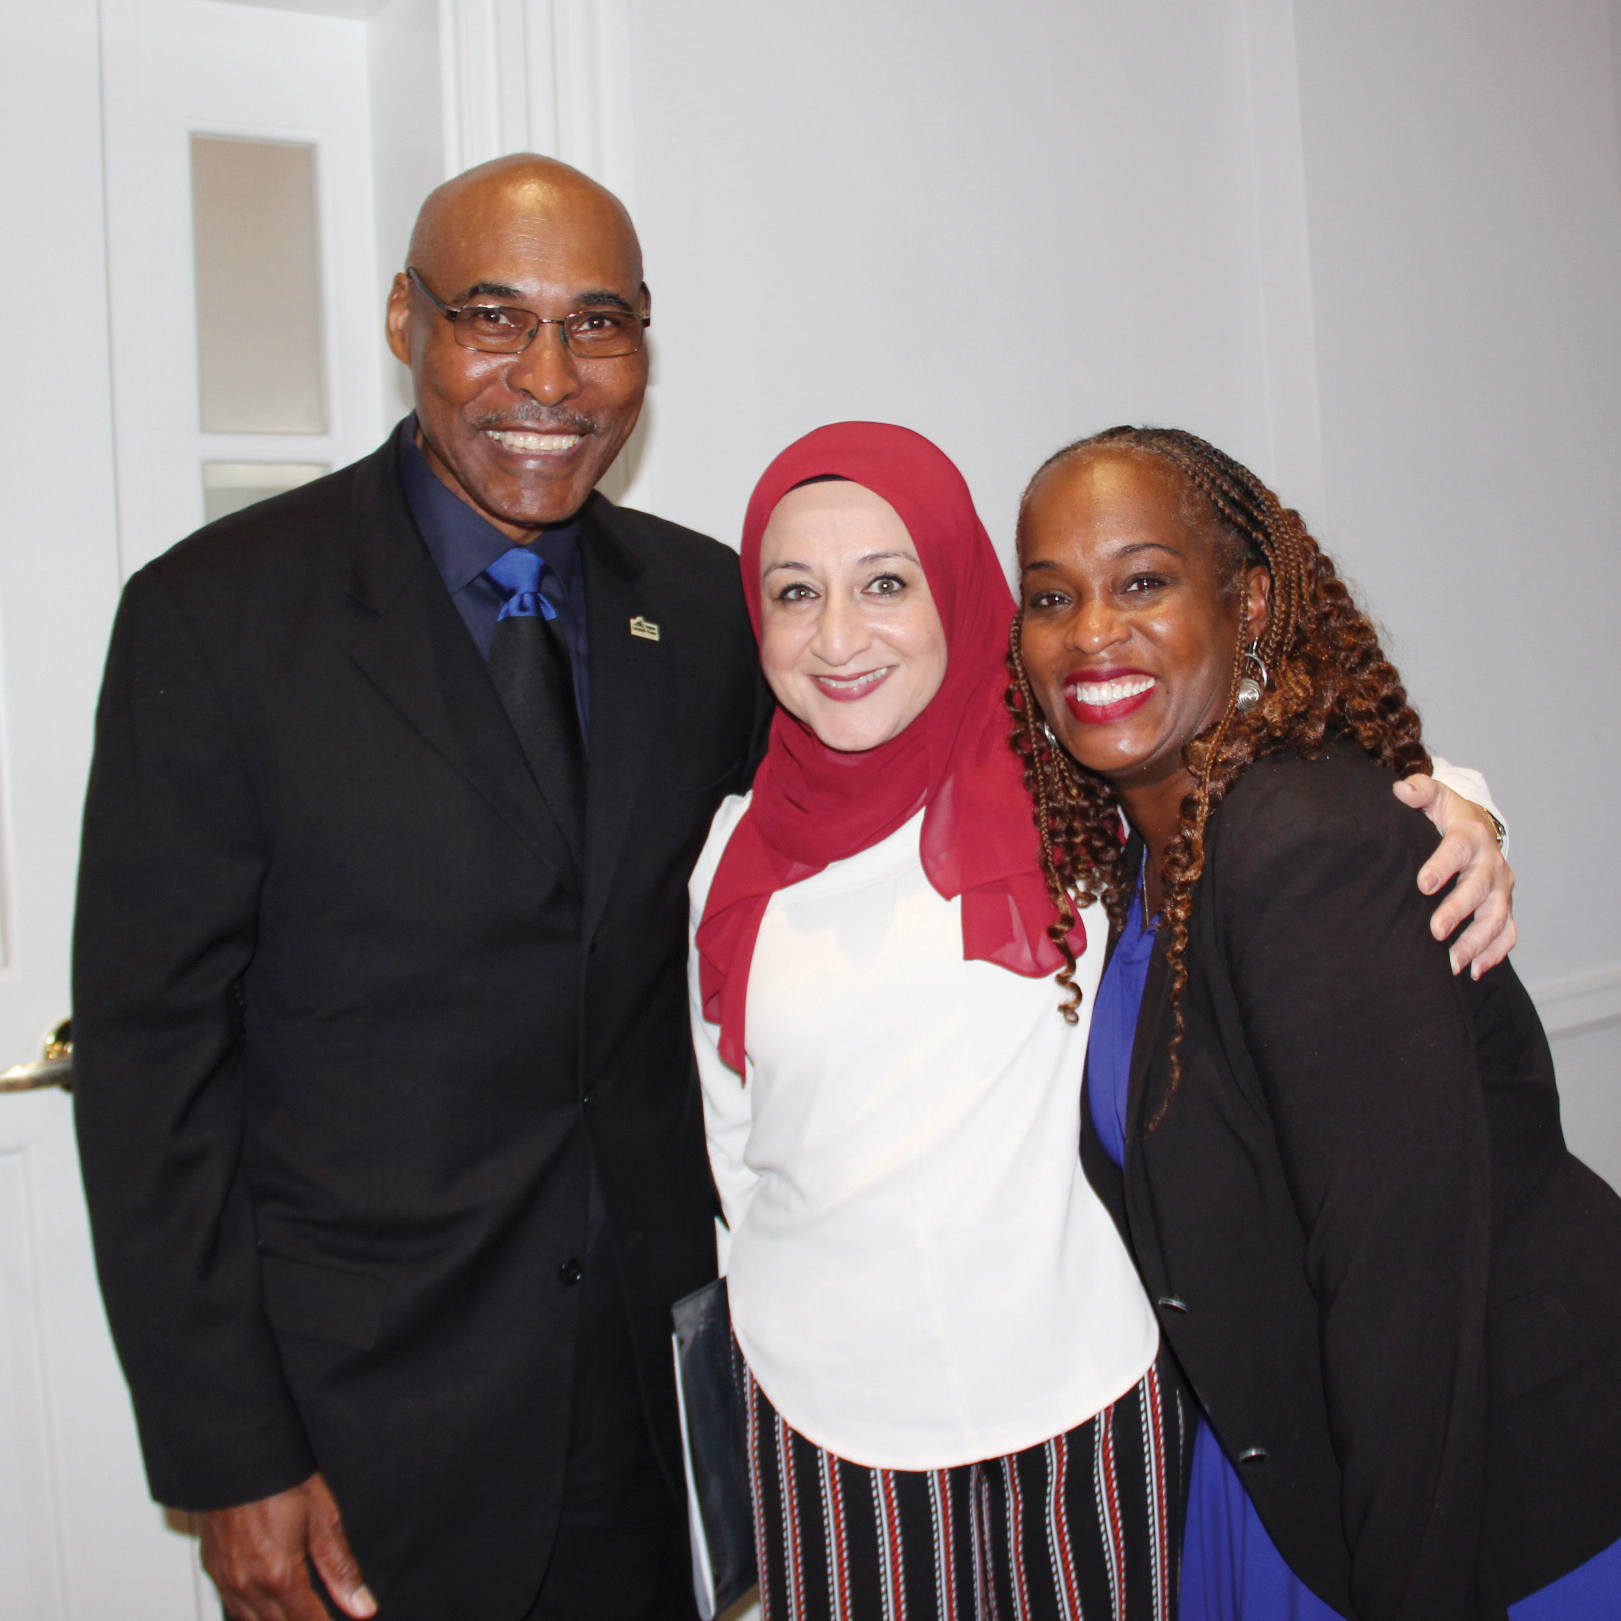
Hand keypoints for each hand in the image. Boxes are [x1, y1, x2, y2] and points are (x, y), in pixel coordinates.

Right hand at [200, 1472, 376, 1620]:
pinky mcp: (213, 1571)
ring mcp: (226, 1581)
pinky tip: (269, 1608)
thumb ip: (341, 1568)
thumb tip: (362, 1607)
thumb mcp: (322, 1518)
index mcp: (279, 1574)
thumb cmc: (280, 1479)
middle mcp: (248, 1585)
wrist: (236, 1456)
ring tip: (300, 1614)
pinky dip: (253, 1615)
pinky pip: (234, 1609)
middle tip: (322, 1615)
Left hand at [1393, 774, 1516, 977]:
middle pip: (1479, 890)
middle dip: (1458, 911)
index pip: (1458, 850)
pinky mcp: (1503, 907)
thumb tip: (1402, 790)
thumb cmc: (1447, 815)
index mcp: (1471, 836)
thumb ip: (1419, 790)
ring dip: (1476, 942)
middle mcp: (1491, 864)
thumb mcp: (1434, 796)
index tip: (1423, 884)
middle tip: (1436, 931)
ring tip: (1452, 963)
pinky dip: (1494, 954)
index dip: (1442, 866)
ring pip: (1496, 918)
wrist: (1477, 826)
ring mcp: (1500, 889)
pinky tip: (1473, 971)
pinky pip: (1507, 933)